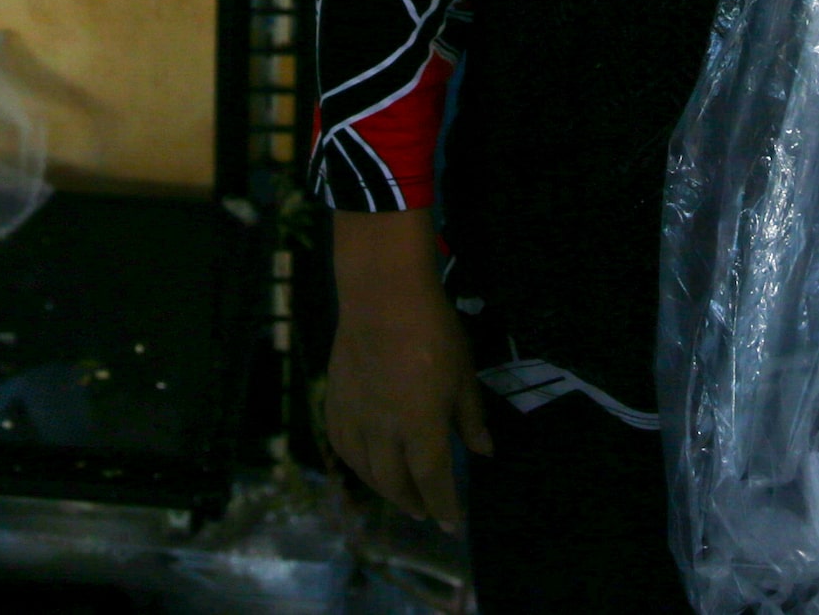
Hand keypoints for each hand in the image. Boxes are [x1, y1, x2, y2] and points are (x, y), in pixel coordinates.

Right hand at [326, 209, 491, 528]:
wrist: (383, 295)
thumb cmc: (434, 331)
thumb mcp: (464, 374)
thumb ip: (471, 418)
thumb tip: (483, 452)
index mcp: (421, 427)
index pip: (433, 480)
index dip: (443, 505)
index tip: (452, 524)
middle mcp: (384, 431)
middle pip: (394, 481)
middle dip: (412, 502)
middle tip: (424, 511)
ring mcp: (355, 416)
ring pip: (364, 467)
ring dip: (382, 487)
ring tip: (396, 493)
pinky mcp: (335, 399)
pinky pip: (339, 442)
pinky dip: (352, 460)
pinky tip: (361, 461)